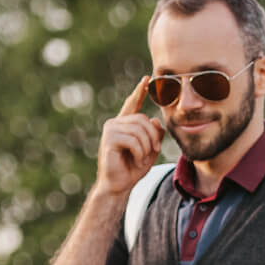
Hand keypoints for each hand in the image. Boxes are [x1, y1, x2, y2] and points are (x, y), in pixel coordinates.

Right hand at [93, 77, 166, 196]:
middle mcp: (115, 123)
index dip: (139, 91)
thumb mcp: (150, 149)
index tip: (147, 79)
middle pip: (143, 119)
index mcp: (124, 124)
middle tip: (154, 151)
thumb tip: (155, 120)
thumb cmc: (132, 168)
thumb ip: (155, 134)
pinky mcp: (109, 139)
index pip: (132, 104)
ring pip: (139, 129)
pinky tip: (136, 160)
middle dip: (153, 136)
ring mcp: (110, 130)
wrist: (118, 186)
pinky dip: (140, 152)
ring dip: (147, 146)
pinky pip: (133, 140)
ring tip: (143, 157)